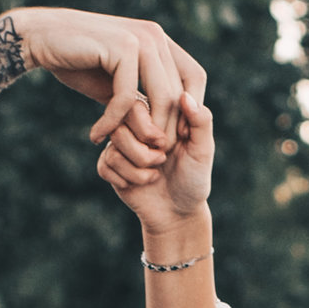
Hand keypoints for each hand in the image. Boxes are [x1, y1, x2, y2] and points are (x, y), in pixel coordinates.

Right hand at [12, 8, 205, 149]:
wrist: (39, 38)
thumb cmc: (76, 60)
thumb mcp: (115, 80)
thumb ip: (139, 95)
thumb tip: (159, 122)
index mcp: (159, 40)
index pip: (195, 77)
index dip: (189, 110)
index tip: (169, 138)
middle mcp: (155, 36)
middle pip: (178, 94)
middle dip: (165, 130)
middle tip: (146, 156)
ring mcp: (140, 39)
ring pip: (159, 98)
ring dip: (143, 131)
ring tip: (123, 150)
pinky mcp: (121, 48)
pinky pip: (126, 97)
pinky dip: (111, 123)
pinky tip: (96, 135)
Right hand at [100, 93, 212, 237]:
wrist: (178, 212)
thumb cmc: (193, 177)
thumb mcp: (202, 150)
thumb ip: (200, 121)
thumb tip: (185, 95)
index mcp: (155, 114)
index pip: (138, 106)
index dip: (152, 131)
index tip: (173, 146)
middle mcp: (134, 125)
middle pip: (120, 126)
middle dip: (143, 152)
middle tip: (162, 160)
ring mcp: (120, 145)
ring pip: (113, 147)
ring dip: (137, 168)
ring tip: (155, 174)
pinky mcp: (109, 165)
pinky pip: (105, 165)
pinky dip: (126, 180)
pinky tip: (139, 185)